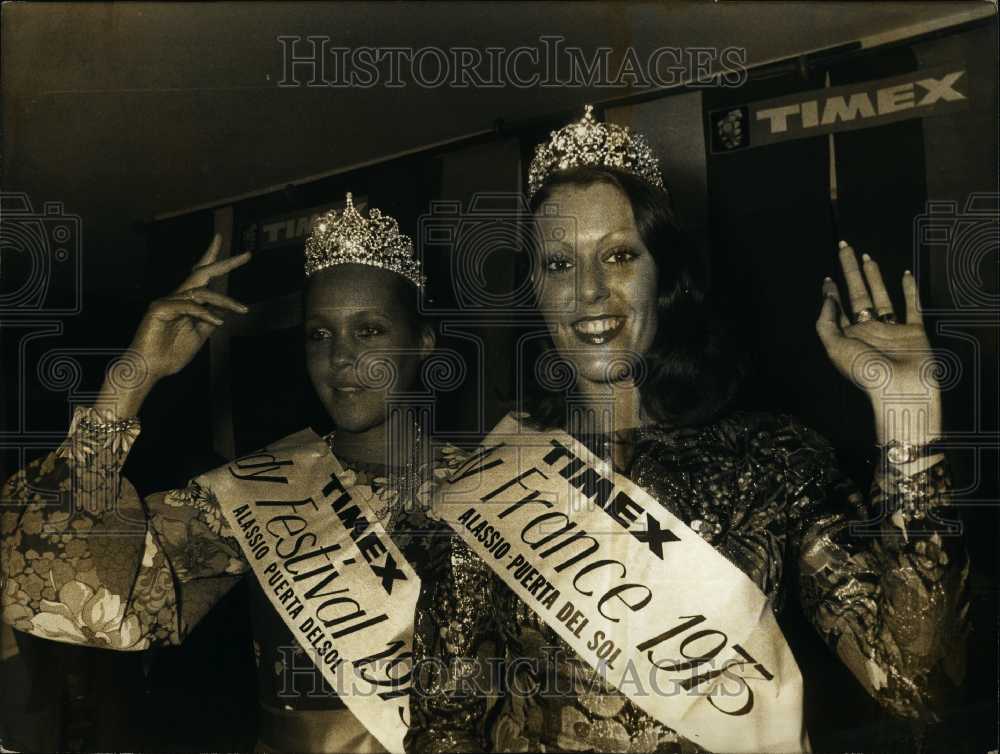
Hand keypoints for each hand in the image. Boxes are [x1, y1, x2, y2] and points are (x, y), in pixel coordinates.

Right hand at [98, 234, 250, 417]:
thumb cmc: (171, 354)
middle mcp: (177, 297)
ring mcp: (168, 301)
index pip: (204, 278)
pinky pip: (189, 306)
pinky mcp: (160, 308)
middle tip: (247, 255)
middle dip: (225, 263)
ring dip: (225, 300)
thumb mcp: (199, 335)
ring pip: (201, 292)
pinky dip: (206, 313)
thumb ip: (210, 320)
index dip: (219, 263)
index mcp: (186, 301)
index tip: (242, 255)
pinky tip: (218, 322)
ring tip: (242, 309)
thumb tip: (225, 311)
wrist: (151, 369)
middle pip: (203, 273)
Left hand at [816, 241, 941, 444]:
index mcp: (848, 336)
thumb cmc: (866, 373)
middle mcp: (868, 330)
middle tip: (844, 246)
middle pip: (858, 293)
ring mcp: (892, 329)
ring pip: (882, 296)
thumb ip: (827, 321)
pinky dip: (909, 290)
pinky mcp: (914, 331)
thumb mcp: (835, 347)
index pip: (837, 308)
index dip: (831, 291)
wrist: (902, 391)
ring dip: (874, 276)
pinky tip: (904, 274)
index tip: (826, 277)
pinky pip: (912, 306)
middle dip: (850, 270)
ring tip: (867, 256)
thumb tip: (827, 296)